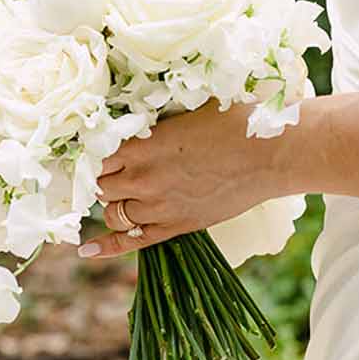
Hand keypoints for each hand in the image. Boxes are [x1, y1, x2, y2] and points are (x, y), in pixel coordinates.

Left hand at [80, 100, 286, 259]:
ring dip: (112, 203)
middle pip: (100, 185)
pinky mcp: (176, 226)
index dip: (94, 153)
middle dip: (103, 177)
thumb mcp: (188, 109)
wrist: (271, 154)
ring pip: (112, 212)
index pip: (96, 154)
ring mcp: (158, 206)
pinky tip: (87, 249)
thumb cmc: (236, 121)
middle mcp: (143, 178)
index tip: (95, 149)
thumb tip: (136, 121)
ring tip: (122, 192)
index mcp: (144, 144)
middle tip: (113, 169)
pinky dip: (106, 246)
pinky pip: (131, 241)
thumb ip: (156, 122)